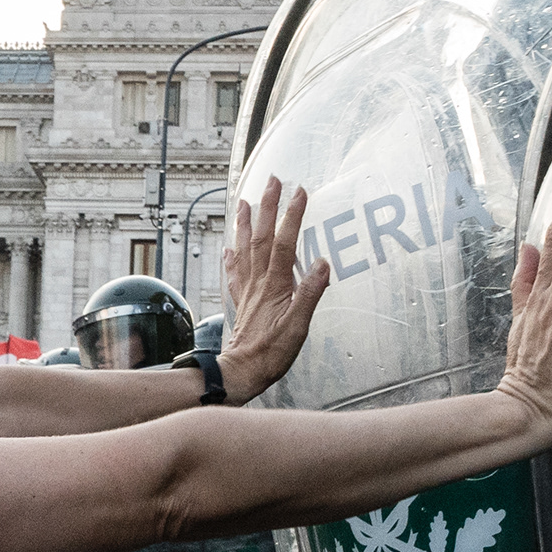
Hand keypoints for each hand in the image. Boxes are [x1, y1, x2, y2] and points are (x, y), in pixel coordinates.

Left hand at [214, 178, 331, 402]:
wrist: (242, 371)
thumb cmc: (272, 353)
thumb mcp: (299, 326)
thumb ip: (310, 293)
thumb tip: (323, 263)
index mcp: (275, 285)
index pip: (285, 242)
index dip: (293, 215)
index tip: (300, 191)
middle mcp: (259, 282)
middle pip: (262, 237)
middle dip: (268, 206)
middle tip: (273, 180)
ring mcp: (248, 290)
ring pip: (245, 248)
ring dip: (246, 223)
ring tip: (245, 201)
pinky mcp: (241, 301)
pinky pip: (234, 272)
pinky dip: (231, 256)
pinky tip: (228, 246)